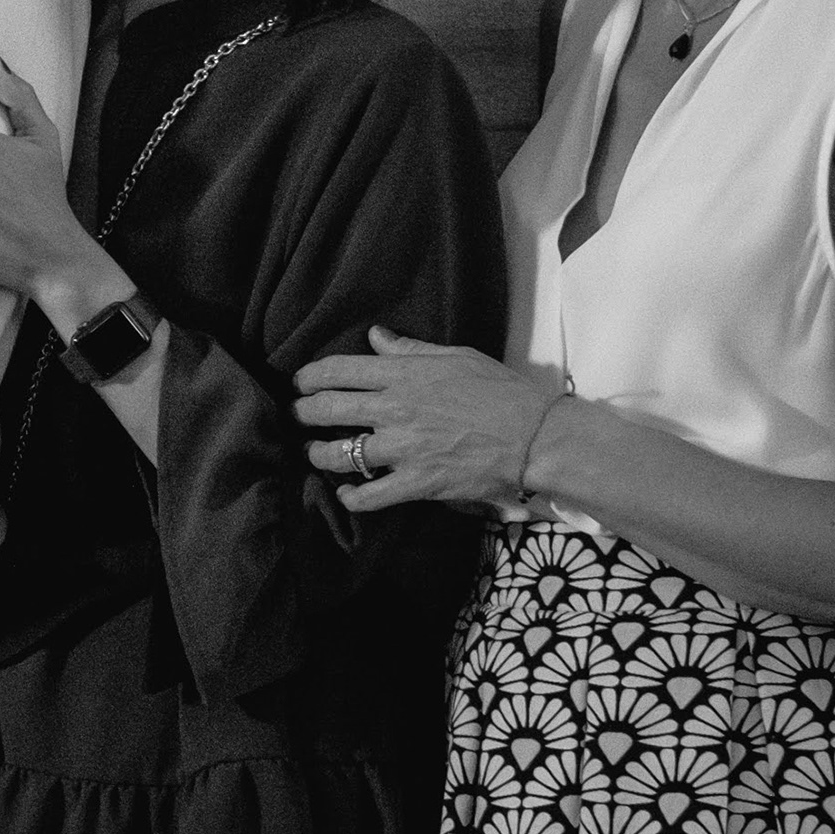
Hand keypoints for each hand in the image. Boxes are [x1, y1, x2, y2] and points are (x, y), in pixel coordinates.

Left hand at [294, 327, 558, 509]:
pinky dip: (351, 497)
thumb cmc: (501, 392)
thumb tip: (375, 335)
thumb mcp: (456, 357)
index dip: (309, 376)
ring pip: (338, 455)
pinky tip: (346, 493)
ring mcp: (403, 449)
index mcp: (403, 375)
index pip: (337, 370)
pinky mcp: (416, 483)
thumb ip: (410, 349)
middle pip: (326, 409)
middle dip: (302, 412)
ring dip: (318, 454)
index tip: (301, 382)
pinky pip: (369, 496)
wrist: (536, 437)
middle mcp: (395, 410)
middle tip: (298, 415)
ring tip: (315, 452)